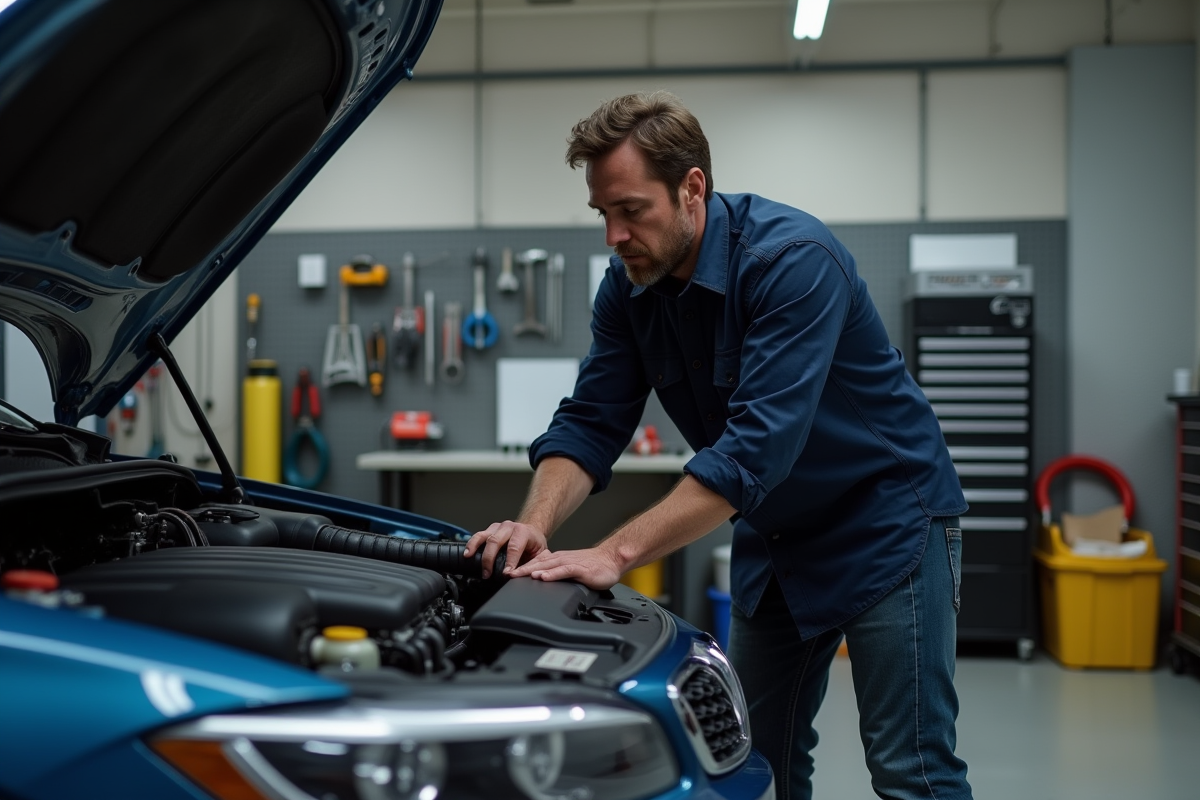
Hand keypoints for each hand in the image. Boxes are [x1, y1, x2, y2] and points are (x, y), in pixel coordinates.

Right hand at [464, 520, 547, 578]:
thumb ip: (533, 564)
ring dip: (475, 548)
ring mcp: (498, 527)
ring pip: (484, 536)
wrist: (531, 531)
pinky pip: (478, 536)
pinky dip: (471, 544)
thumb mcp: (540, 554)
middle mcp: (509, 527)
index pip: (514, 547)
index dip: (509, 562)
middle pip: (495, 541)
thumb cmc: (534, 544)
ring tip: (469, 558)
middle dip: (490, 559)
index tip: (506, 574)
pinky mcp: (490, 530)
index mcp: (523, 532)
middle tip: (487, 573)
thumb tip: (524, 576)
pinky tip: (467, 553)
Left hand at [506, 545, 624, 590]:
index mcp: (558, 560)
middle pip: (538, 564)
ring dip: (533, 570)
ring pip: (548, 566)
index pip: (536, 563)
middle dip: (521, 569)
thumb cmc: (594, 566)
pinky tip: (543, 577)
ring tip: (520, 575)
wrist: (612, 559)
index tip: (508, 574)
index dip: (522, 568)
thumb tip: (543, 580)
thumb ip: (558, 574)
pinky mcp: (580, 569)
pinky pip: (564, 571)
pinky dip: (552, 574)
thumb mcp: (571, 569)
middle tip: (507, 574)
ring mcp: (570, 563)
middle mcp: (561, 559)